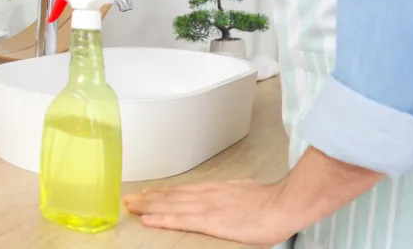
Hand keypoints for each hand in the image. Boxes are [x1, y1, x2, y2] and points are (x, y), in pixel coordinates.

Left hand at [124, 180, 297, 245]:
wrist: (282, 205)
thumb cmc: (268, 202)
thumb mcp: (243, 192)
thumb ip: (228, 195)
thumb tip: (224, 200)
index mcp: (214, 190)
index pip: (181, 190)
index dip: (161, 192)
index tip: (146, 193)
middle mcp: (205, 195)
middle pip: (170, 196)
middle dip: (148, 198)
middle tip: (129, 199)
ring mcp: (206, 207)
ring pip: (170, 205)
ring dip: (148, 206)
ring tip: (132, 206)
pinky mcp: (210, 221)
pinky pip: (180, 219)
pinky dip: (161, 218)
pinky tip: (148, 220)